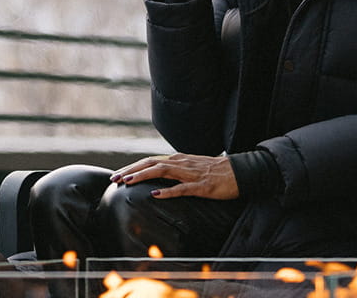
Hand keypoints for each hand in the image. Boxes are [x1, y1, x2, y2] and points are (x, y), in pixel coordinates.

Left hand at [110, 153, 239, 199]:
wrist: (242, 172)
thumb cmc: (217, 172)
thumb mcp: (192, 168)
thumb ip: (176, 170)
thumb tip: (159, 175)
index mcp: (179, 160)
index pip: (150, 161)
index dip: (133, 167)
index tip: (117, 176)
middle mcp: (182, 163)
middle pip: (151, 164)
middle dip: (131, 171)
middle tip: (115, 179)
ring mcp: (192, 174)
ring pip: (162, 172)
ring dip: (143, 176)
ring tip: (128, 182)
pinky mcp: (202, 186)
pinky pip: (183, 188)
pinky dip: (168, 191)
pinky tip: (156, 195)